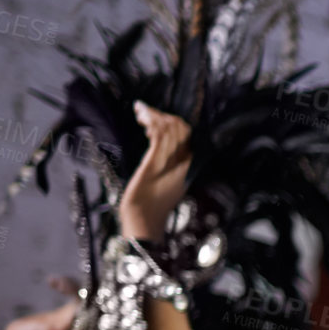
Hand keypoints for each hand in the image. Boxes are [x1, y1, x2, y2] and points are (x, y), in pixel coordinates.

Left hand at [118, 102, 191, 240]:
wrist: (143, 218)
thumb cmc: (150, 203)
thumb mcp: (164, 179)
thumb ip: (167, 162)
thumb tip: (159, 142)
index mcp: (188, 165)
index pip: (187, 134)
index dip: (174, 121)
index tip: (156, 116)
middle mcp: (185, 162)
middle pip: (181, 128)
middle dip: (163, 115)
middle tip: (145, 111)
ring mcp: (172, 162)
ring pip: (170, 128)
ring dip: (153, 116)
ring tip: (140, 113)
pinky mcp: (156, 162)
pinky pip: (159, 136)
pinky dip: (150, 122)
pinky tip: (141, 120)